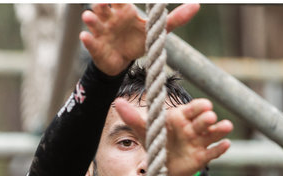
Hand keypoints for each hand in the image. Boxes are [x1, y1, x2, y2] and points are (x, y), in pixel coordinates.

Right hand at [80, 3, 198, 75]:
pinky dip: (87, 40)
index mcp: (125, 12)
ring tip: (89, 16)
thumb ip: (175, 18)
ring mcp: (101, 33)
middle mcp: (110, 19)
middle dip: (101, 3)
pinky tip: (86, 37)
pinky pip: (90, 43)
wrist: (124, 62)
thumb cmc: (138, 40)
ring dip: (91, 19)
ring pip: (93, 22)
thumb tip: (197, 5)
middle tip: (103, 0)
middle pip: (103, 7)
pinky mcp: (96, 47)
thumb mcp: (158, 30)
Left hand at [113, 98, 231, 175]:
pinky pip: (214, 152)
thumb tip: (116, 102)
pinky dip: (220, 149)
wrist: (163, 166)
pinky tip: (225, 145)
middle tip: (209, 117)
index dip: (198, 106)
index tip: (204, 105)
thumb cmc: (157, 142)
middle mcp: (193, 128)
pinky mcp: (203, 156)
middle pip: (203, 120)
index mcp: (180, 118)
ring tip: (225, 126)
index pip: (192, 109)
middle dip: (207, 118)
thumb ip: (133, 118)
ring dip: (220, 130)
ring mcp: (200, 142)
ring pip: (213, 133)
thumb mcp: (144, 131)